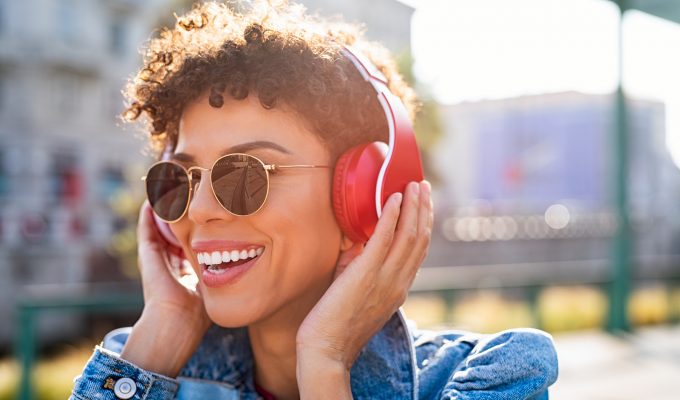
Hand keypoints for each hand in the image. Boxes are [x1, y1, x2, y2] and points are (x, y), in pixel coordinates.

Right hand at [119, 201, 210, 376]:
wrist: (177, 321)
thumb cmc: (200, 311)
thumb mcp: (218, 284)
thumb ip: (227, 272)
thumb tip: (248, 258)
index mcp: (186, 269)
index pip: (192, 241)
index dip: (200, 226)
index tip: (210, 209)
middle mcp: (170, 261)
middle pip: (174, 230)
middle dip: (182, 213)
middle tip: (190, 192)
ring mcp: (156, 257)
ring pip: (159, 226)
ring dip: (165, 208)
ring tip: (171, 187)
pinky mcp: (146, 254)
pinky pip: (146, 227)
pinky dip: (150, 212)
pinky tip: (155, 196)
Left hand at [296, 181, 432, 393]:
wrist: (326, 351)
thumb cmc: (336, 325)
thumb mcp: (358, 293)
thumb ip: (361, 267)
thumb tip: (357, 242)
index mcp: (399, 288)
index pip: (419, 250)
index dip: (423, 223)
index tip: (423, 203)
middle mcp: (399, 282)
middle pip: (420, 238)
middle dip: (423, 208)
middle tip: (423, 185)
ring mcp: (385, 279)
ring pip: (409, 235)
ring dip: (413, 206)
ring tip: (413, 185)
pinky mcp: (366, 274)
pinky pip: (384, 239)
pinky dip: (391, 216)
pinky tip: (393, 198)